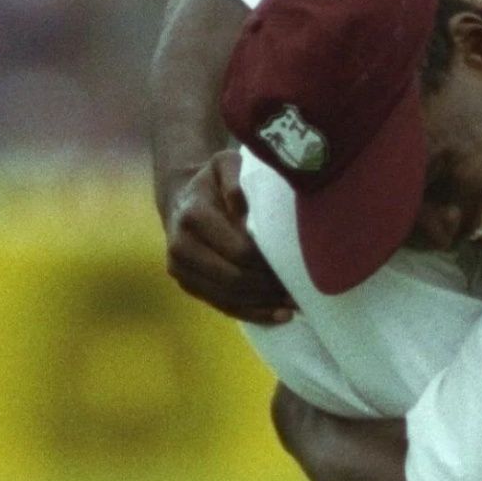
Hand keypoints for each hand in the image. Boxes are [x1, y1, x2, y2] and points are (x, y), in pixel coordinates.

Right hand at [165, 150, 295, 323]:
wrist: (183, 199)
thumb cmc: (214, 180)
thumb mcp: (225, 165)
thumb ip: (235, 179)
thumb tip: (242, 208)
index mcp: (193, 215)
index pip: (238, 250)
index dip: (268, 262)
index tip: (296, 267)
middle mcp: (180, 245)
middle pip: (233, 278)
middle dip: (268, 287)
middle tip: (301, 290)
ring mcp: (180, 269)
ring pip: (227, 296)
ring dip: (263, 304)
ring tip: (295, 305)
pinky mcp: (186, 284)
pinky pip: (221, 305)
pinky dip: (251, 313)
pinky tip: (278, 316)